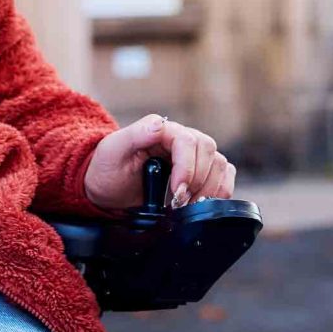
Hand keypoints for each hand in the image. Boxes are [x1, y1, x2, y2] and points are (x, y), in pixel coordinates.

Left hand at [83, 114, 233, 212]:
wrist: (107, 189)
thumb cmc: (107, 169)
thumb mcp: (113, 150)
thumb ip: (136, 134)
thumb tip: (161, 124)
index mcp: (162, 129)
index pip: (188, 141)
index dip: (187, 167)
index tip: (177, 191)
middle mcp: (181, 139)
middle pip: (208, 152)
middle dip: (198, 182)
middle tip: (179, 203)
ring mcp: (193, 155)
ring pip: (220, 164)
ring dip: (209, 190)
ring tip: (187, 207)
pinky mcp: (201, 171)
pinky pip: (224, 175)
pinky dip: (219, 191)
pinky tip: (202, 204)